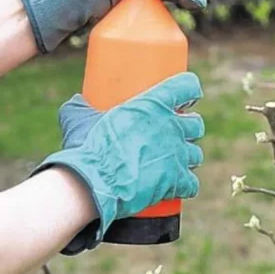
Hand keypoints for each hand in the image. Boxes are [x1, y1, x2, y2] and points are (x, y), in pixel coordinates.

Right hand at [32, 72, 204, 254]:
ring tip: (172, 161)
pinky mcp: (176, 180)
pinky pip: (192, 184)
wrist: (92, 183)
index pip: (187, 86)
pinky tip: (178, 187)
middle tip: (173, 134)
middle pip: (196, 123)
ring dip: (187, 157)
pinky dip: (186, 186)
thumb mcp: (79, 118)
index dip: (189, 90)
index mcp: (154, 104)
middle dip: (188, 128)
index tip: (185, 98)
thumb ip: (81, 106)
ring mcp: (177, 154)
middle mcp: (172, 127)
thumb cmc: (87, 147)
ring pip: (196, 153)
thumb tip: (78, 101)